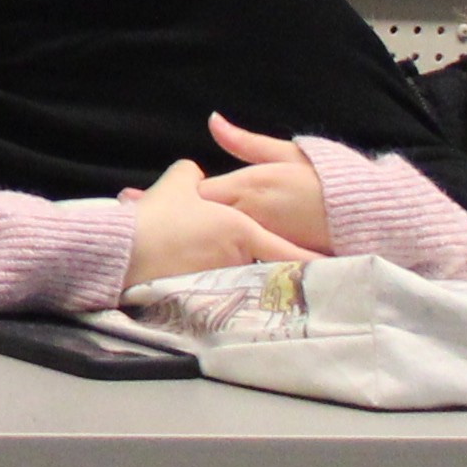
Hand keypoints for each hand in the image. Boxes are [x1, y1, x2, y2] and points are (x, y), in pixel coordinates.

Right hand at [121, 158, 314, 285]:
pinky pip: (220, 285)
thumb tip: (197, 173)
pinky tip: (206, 287)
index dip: (317, 262)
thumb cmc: (158, 216)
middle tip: (290, 277)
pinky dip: (218, 284)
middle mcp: (239, 257)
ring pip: (240, 274)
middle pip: (264, 264)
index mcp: (241, 229)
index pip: (291, 251)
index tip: (340, 272)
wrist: (127, 251)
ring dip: (239, 273)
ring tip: (225, 273)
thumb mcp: (177, 183)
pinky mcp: (203, 292)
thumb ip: (194, 174)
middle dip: (273, 269)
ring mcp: (223, 277)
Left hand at [199, 116, 332, 250]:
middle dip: (201, 219)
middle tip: (196, 220)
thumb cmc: (325, 178)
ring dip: (221, 237)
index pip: (200, 194)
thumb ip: (244, 142)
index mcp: (249, 185)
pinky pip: (251, 257)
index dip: (194, 195)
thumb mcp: (285, 153)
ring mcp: (265, 241)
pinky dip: (243, 254)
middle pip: (209, 220)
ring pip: (227, 242)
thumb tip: (212, 118)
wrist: (366, 214)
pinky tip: (242, 254)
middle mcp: (252, 215)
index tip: (195, 195)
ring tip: (215, 237)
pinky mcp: (280, 259)